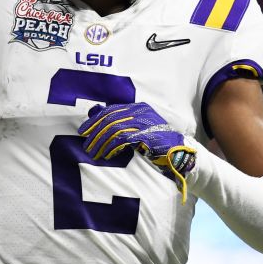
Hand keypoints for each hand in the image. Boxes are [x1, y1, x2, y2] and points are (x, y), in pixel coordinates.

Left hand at [78, 102, 197, 202]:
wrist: (179, 153)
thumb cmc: (157, 143)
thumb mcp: (137, 129)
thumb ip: (119, 122)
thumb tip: (94, 112)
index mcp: (138, 108)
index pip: (111, 110)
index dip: (95, 120)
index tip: (83, 131)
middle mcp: (141, 112)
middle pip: (110, 119)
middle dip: (95, 133)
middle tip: (86, 146)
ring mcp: (145, 123)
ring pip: (114, 129)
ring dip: (101, 143)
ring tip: (93, 153)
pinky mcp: (147, 135)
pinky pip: (123, 139)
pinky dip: (112, 147)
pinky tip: (107, 155)